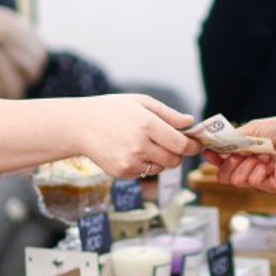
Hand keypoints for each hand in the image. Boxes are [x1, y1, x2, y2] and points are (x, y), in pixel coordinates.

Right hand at [79, 93, 199, 179]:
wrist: (80, 126)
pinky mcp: (122, 173)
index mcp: (146, 124)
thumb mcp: (141, 102)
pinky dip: (146, 164)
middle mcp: (139, 146)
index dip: (192, 146)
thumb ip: (168, 114)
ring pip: (161, 168)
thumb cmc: (112, 109)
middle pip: (174, 160)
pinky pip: (145, 173)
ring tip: (149, 144)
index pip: (180, 144)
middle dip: (179, 154)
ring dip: (162, 159)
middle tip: (175, 144)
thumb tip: (190, 123)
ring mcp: (129, 162)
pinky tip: (133, 150)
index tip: (195, 144)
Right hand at [204, 115, 275, 192]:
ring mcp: (261, 176)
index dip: (214, 158)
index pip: (224, 161)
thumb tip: (213, 144)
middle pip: (225, 175)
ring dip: (244, 166)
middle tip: (239, 155)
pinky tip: (268, 164)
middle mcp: (253, 165)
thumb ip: (232, 139)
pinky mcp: (271, 185)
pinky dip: (257, 171)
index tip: (208, 152)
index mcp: (248, 151)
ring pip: (235, 181)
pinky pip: (253, 183)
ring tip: (258, 157)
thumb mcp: (251, 130)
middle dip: (228, 164)